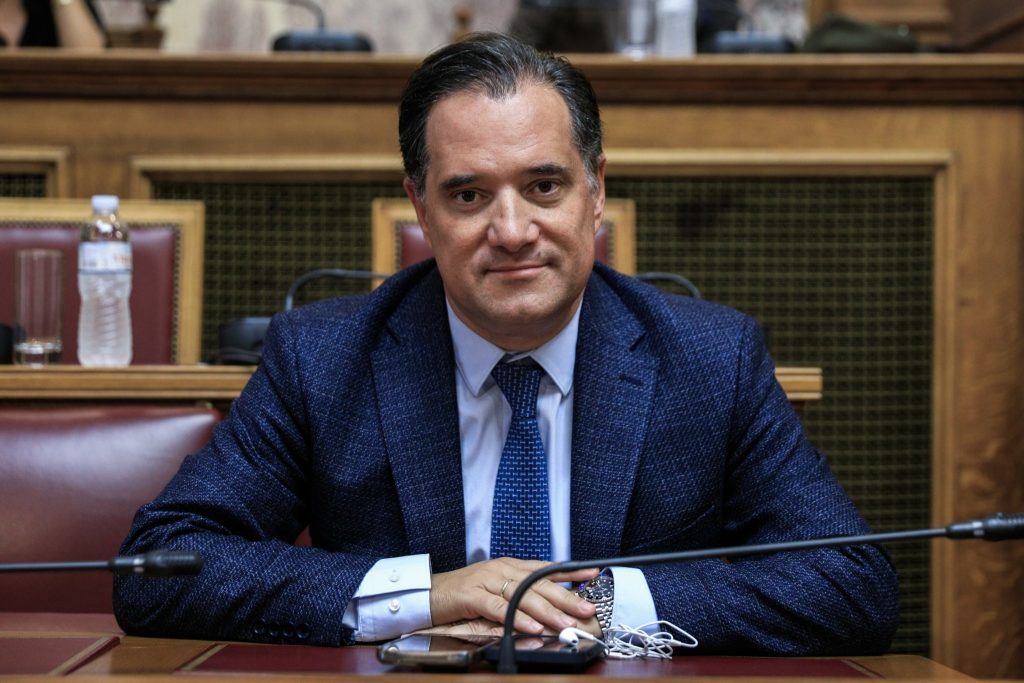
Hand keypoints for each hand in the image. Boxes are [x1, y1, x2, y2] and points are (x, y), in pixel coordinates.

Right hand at [429, 558, 598, 634]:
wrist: (428, 593)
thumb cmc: (464, 594)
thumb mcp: (496, 590)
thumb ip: (520, 594)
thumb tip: (550, 607)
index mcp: (510, 567)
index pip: (545, 568)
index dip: (570, 572)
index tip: (593, 575)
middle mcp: (502, 570)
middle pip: (539, 583)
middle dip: (566, 597)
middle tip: (586, 610)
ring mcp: (486, 581)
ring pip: (522, 595)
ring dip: (547, 611)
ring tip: (565, 623)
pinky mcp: (471, 596)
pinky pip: (498, 608)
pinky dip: (516, 618)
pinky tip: (531, 627)